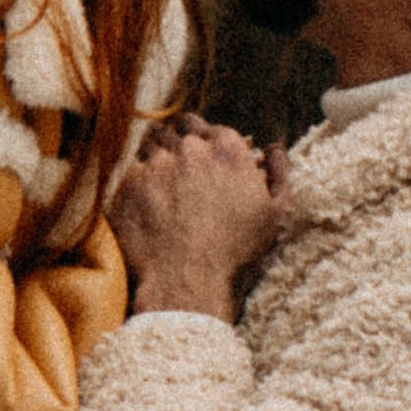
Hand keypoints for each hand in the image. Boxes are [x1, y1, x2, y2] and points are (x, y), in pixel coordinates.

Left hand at [109, 116, 289, 323]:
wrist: (189, 283)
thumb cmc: (237, 253)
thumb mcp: (276, 214)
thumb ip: (280, 173)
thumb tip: (274, 147)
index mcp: (226, 150)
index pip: (209, 127)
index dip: (206, 141)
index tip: (204, 157)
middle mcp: (190, 149)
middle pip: (179, 129)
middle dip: (180, 141)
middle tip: (182, 165)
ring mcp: (156, 164)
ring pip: (152, 143)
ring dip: (158, 154)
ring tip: (163, 179)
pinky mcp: (129, 184)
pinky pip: (131, 169)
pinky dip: (139, 178)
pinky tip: (147, 199)